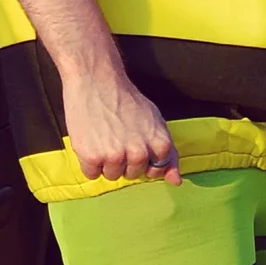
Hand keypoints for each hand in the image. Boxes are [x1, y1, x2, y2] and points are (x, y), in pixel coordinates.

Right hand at [60, 66, 179, 183]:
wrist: (97, 82)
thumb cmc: (127, 102)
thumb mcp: (156, 123)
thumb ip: (168, 154)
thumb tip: (176, 182)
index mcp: (161, 144)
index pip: (156, 170)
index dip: (145, 160)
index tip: (136, 147)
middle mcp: (140, 153)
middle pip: (133, 174)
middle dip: (125, 161)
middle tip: (117, 138)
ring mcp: (116, 156)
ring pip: (112, 176)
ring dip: (106, 163)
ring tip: (103, 138)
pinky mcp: (92, 157)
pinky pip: (91, 174)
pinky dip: (89, 163)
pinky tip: (91, 142)